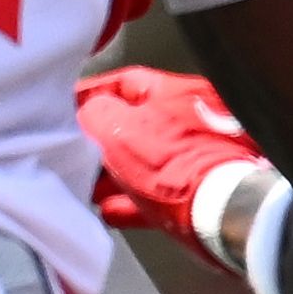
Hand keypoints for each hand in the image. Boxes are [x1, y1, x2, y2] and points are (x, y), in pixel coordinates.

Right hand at [73, 67, 276, 278]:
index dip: (92, 94)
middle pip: (137, 125)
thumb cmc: (173, 164)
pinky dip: (134, 202)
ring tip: (90, 189)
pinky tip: (112, 212)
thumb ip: (95, 114)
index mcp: (178, 92)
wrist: (224, 211)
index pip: (125, 82)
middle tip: (75, 155)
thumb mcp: (118, 130)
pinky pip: (161, 194)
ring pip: (148, 162)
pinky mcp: (206, 192)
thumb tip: (89, 113)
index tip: (68, 108)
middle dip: (103, 142)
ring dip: (117, 176)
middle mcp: (197, 119)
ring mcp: (205, 156)